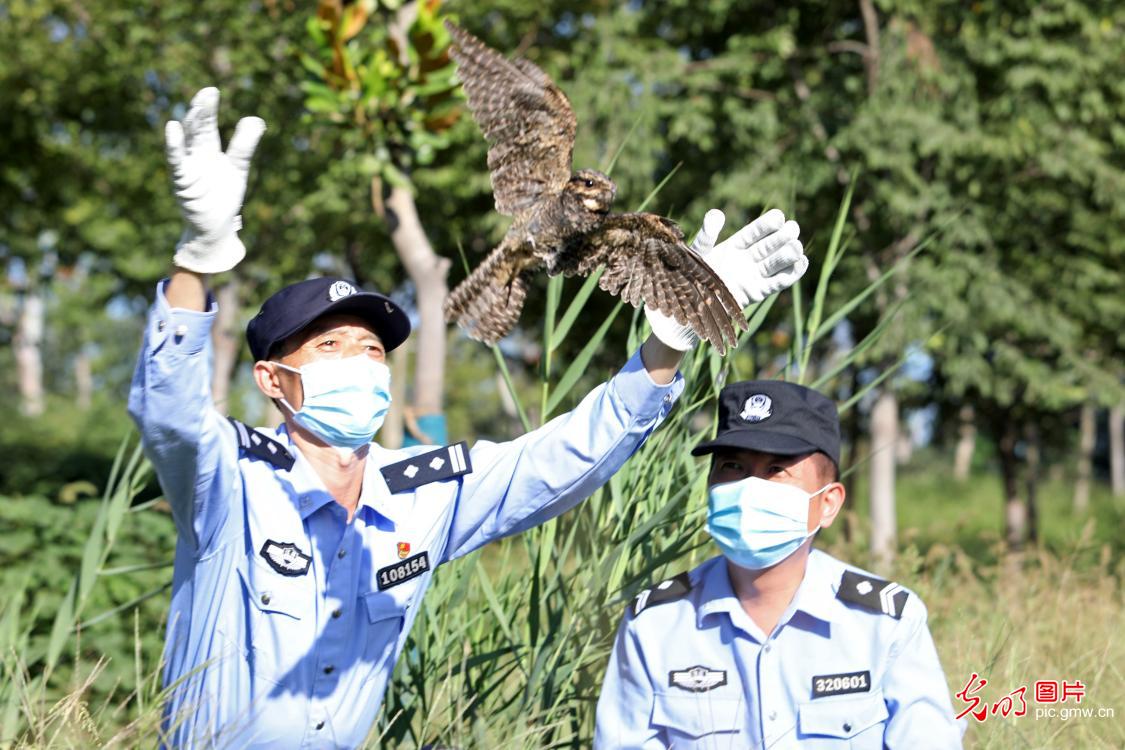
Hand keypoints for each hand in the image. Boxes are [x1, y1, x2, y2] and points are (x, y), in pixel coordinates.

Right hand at [165, 87, 265, 273]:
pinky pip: (177, 162)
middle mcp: (195, 155)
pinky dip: (174, 146)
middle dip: (202, 111)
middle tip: (208, 93)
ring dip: (191, 124)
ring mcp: (187, 168)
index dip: (208, 108)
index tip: (212, 90)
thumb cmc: (223, 196)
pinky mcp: (183, 183)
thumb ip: (245, 145)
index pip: (207, 124)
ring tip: (198, 107)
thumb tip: (256, 119)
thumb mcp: (238, 168)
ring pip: (187, 142)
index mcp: (208, 150)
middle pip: (197, 129)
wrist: (215, 228)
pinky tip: (173, 129)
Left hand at [645, 208, 807, 350]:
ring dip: (789, 253)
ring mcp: (754, 275)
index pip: (756, 231)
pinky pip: (779, 282)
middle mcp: (748, 259)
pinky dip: (792, 274)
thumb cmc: (690, 277)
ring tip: (795, 247)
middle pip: (771, 244)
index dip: (768, 224)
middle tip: (792, 230)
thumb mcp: (698, 253)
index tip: (778, 217)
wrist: (689, 306)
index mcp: (735, 245)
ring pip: (777, 261)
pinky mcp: (757, 292)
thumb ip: (707, 234)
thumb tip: (717, 213)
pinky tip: (803, 262)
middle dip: (784, 236)